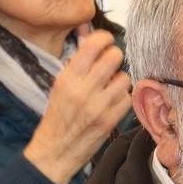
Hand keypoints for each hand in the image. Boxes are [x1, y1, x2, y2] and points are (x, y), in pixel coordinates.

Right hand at [23, 24, 131, 183]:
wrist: (55, 152)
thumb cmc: (57, 117)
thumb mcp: (60, 85)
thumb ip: (77, 60)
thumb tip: (87, 31)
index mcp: (68, 78)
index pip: (94, 44)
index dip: (104, 38)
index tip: (104, 42)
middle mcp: (84, 90)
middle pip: (114, 56)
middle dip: (114, 57)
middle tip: (109, 64)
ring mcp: (100, 106)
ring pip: (124, 77)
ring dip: (119, 79)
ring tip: (110, 86)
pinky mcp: (111, 120)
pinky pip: (127, 98)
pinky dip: (122, 98)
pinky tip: (111, 102)